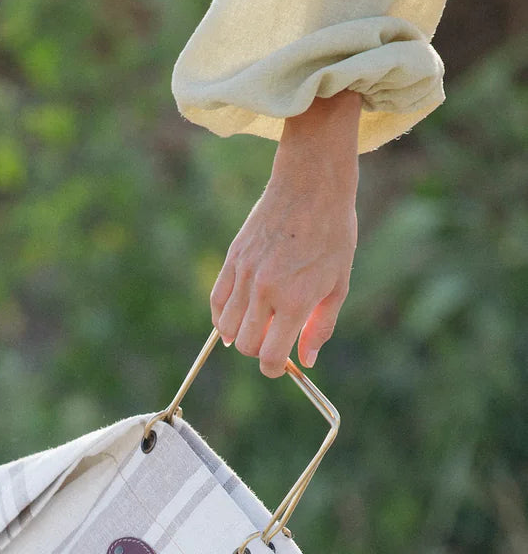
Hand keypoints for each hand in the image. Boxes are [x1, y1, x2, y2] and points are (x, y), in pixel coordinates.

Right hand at [210, 90, 360, 377]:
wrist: (311, 185)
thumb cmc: (333, 233)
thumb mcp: (339, 284)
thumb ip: (320, 326)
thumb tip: (307, 360)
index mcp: (295, 300)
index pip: (270, 356)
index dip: (275, 368)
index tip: (281, 366)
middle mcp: (265, 291)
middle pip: (246, 346)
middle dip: (260, 351)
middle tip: (275, 339)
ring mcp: (244, 274)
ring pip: (226, 328)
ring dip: (240, 334)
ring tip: (258, 324)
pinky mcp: (232, 259)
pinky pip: (216, 301)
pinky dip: (222, 316)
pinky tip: (237, 314)